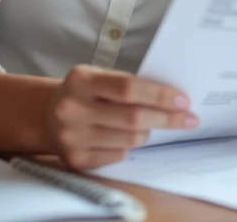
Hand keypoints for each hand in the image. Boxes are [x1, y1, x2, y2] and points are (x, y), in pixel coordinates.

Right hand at [46, 65, 198, 169]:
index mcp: (80, 80)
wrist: (48, 115)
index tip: (183, 100)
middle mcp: (72, 109)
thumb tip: (172, 98)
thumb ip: (127, 84)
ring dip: (147, 132)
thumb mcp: (97, 77)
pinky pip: (118, 155)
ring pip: (129, 139)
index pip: (128, 88)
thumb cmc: (84, 92)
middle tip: (188, 118)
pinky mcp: (75, 160)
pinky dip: (128, 146)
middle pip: (132, 118)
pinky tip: (122, 136)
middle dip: (166, 118)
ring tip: (148, 124)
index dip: (159, 95)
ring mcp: (72, 137)